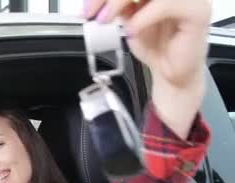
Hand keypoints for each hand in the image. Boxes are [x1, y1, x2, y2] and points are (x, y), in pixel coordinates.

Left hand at [83, 0, 211, 138]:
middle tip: (91, 13)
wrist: (172, 73)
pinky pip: (167, 4)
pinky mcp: (197, 11)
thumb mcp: (127, 20)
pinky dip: (142, 17)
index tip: (87, 8)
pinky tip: (131, 31)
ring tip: (106, 20)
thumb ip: (116, 6)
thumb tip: (91, 3)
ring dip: (120, 1)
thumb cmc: (155, 44)